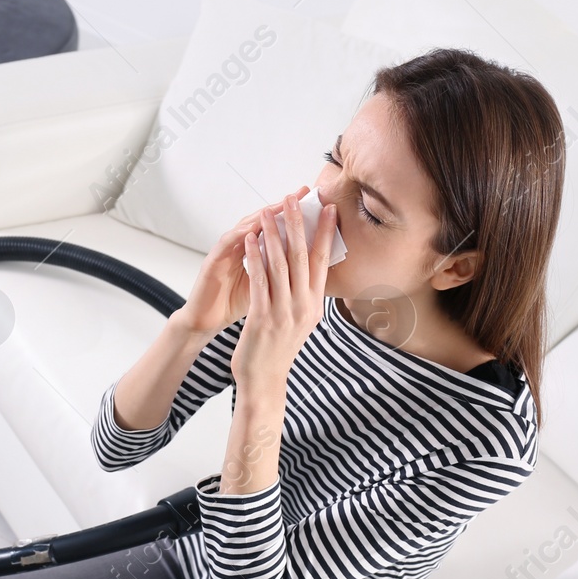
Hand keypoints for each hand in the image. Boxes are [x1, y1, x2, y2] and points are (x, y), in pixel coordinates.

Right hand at [173, 185, 310, 336]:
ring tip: (281, 205)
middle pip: (263, 221)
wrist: (205, 322)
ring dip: (262, 215)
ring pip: (245, 226)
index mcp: (254, 252)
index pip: (277, 229)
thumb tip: (312, 269)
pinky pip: (226, 243)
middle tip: (302, 194)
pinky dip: (239, 235)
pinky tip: (251, 229)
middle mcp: (240, 246)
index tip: (316, 207)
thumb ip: (281, 273)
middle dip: (283, 208)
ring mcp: (225, 251)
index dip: (295, 219)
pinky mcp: (212, 261)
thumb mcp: (266, 287)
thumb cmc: (233, 304)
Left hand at [231, 189, 337, 389]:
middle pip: (303, 257)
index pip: (322, 261)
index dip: (325, 233)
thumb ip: (305, 296)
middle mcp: (304, 306)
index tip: (327, 209)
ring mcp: (284, 312)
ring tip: (268, 212)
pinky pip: (259, 281)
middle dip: (298, 225)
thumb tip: (311, 270)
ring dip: (274, 235)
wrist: (265, 379)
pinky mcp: (263, 317)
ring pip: (280, 265)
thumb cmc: (279, 349)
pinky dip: (254, 258)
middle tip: (294, 199)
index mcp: (314, 304)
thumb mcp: (301, 321)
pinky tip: (250, 241)